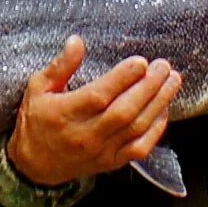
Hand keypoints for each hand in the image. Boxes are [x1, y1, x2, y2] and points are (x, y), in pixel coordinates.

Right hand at [6, 36, 183, 185]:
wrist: (35, 165)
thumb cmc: (37, 120)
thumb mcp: (38, 88)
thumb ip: (60, 66)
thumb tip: (77, 41)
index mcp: (65, 114)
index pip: (98, 96)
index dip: (122, 79)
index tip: (140, 61)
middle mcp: (86, 134)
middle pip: (124, 111)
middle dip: (148, 87)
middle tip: (163, 66)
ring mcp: (101, 151)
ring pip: (136, 128)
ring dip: (158, 103)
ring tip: (172, 80)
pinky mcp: (112, 162)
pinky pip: (140, 147)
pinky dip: (156, 129)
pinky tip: (164, 109)